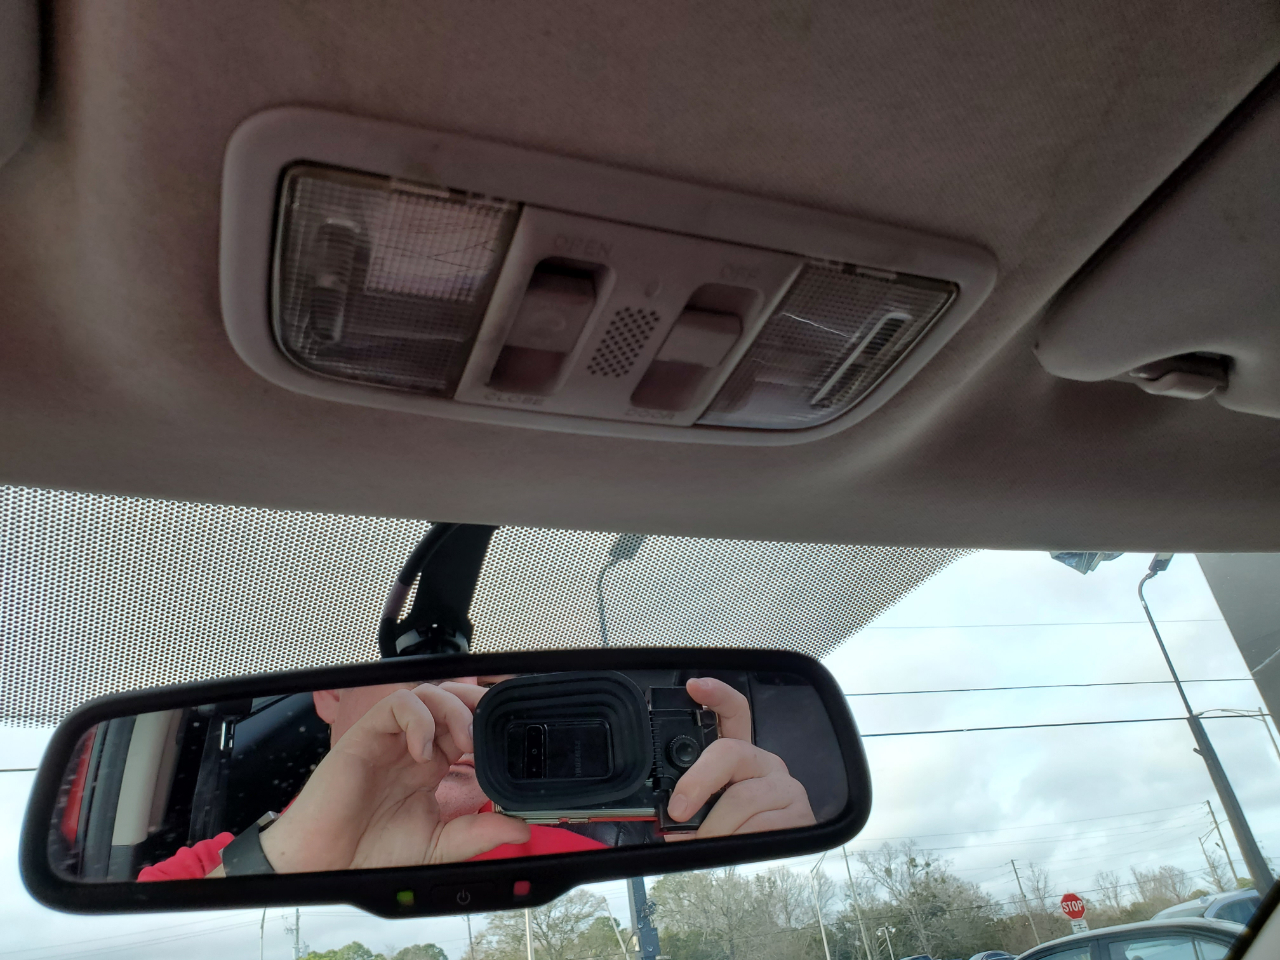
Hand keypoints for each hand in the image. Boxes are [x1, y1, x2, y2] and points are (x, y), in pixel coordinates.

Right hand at [255, 682, 528, 871]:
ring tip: (463, 744)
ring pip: (429, 694)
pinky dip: (418, 719)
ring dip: (454, 711)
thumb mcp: (439, 845)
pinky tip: (423, 751)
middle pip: (453, 700)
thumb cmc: (372, 852)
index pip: (468, 727)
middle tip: (493, 731)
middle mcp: (415, 745)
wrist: (329, 863)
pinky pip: (398, 704)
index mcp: (434, 765)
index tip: (512, 741)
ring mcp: (392, 737)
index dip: (490, 727)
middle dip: (478, 706)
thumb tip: (522, 829)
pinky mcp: (368, 733)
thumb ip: (478, 834)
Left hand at [665, 677, 815, 837]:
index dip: (716, 696)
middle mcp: (765, 764)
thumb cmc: (734, 835)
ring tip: (707, 844)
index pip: (734, 713)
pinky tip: (737, 849)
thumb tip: (666, 816)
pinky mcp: (800, 814)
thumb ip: (691, 804)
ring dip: (716, 827)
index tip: (695, 687)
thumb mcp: (709, 813)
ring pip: (742, 797)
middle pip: (730, 752)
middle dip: (697, 782)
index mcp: (740, 758)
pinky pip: (761, 825)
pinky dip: (739, 842)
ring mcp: (785, 787)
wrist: (776, 870)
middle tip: (678, 811)